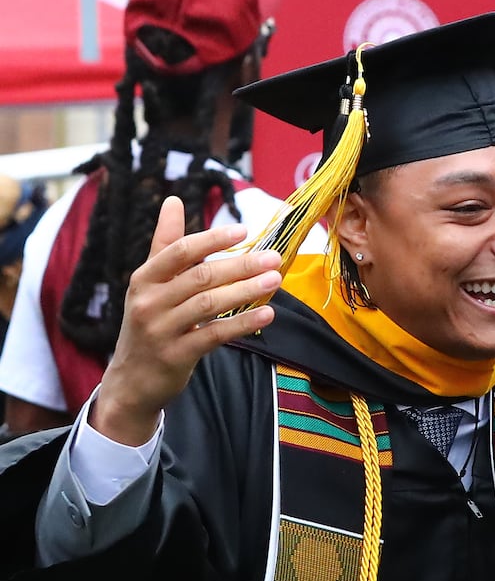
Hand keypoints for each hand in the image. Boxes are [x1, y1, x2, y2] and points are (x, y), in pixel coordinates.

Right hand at [91, 196, 282, 445]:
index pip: (179, 251)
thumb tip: (173, 200)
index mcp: (144, 278)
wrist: (132, 379)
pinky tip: (266, 314)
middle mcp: (149, 301)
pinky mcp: (176, 355)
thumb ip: (166, 244)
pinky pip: (214, 335)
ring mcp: (161, 330)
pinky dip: (242, 323)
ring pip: (210, 304)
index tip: (244, 230)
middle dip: (241, 265)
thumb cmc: (150, 323)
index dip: (212, 239)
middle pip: (201, 277)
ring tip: (276, 281)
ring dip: (246, 291)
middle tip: (274, 258)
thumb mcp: (150, 284)